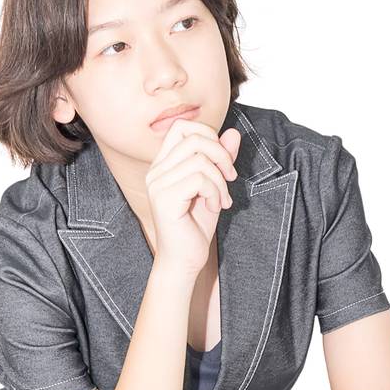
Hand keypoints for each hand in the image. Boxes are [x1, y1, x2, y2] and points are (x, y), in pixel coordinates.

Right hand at [146, 118, 241, 277]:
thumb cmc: (195, 227)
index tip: (223, 161)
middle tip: (230, 178)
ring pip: (200, 159)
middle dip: (221, 155)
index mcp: (164, 164)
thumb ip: (221, 161)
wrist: (185, 262)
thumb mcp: (214, 188)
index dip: (209, 135)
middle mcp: (156, 171)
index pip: (182, 127)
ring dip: (220, 180)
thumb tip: (233, 133)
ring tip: (221, 200)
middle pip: (193, 137)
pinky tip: (214, 208)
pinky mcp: (164, 199)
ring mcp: (157, 184)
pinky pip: (199, 179)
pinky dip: (215, 192)